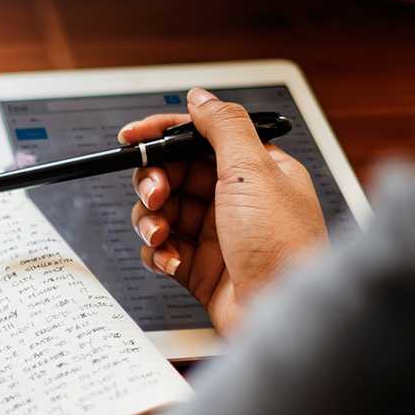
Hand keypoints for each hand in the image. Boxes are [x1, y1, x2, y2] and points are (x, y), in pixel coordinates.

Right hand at [124, 88, 328, 334]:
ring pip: (162, 212)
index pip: (199, 138)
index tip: (131, 137)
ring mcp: (214, 234)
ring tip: (163, 234)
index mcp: (255, 169)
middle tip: (155, 195)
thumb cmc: (283, 248)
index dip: (163, 135)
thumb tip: (200, 97)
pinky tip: (172, 260)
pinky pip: (161, 249)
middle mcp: (235, 199)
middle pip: (173, 175)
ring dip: (153, 220)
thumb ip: (223, 128)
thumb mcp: (254, 173)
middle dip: (155, 183)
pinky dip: (158, 253)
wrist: (282, 317)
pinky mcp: (198, 267)